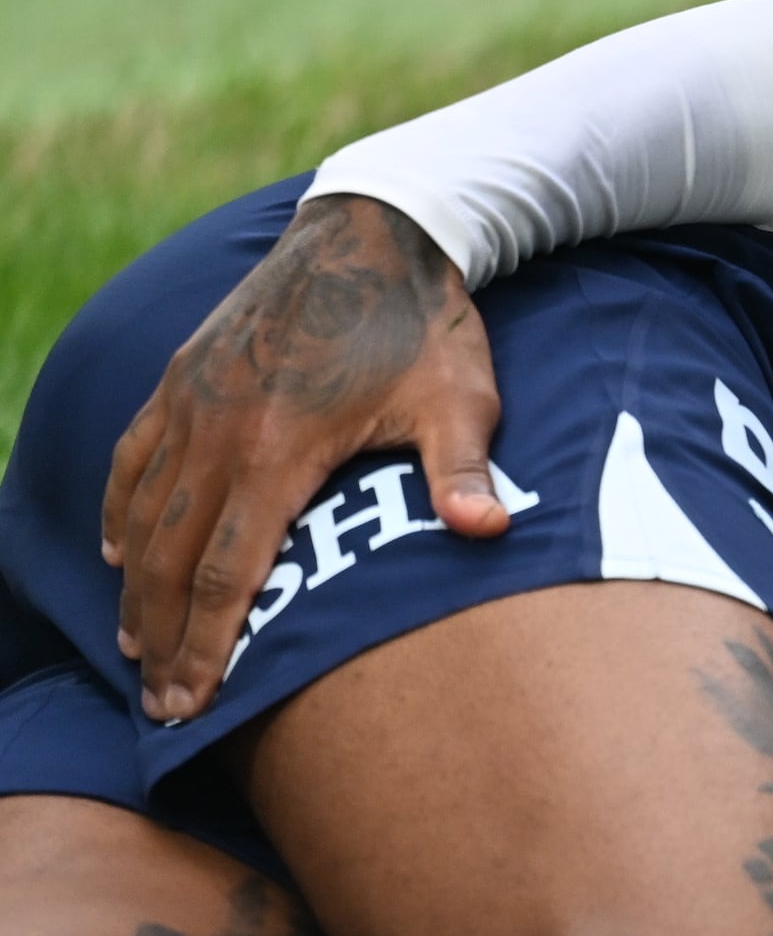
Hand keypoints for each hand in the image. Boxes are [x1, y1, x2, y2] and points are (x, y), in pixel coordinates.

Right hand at [101, 193, 503, 724]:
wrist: (376, 232)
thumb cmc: (428, 327)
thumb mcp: (462, 400)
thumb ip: (464, 470)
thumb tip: (490, 531)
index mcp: (278, 448)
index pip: (229, 573)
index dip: (208, 646)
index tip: (193, 704)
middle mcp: (217, 429)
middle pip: (173, 558)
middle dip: (164, 636)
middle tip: (161, 703)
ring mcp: (192, 399)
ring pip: (146, 512)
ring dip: (136, 585)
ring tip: (137, 646)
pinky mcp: (183, 375)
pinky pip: (135, 454)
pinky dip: (122, 507)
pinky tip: (120, 549)